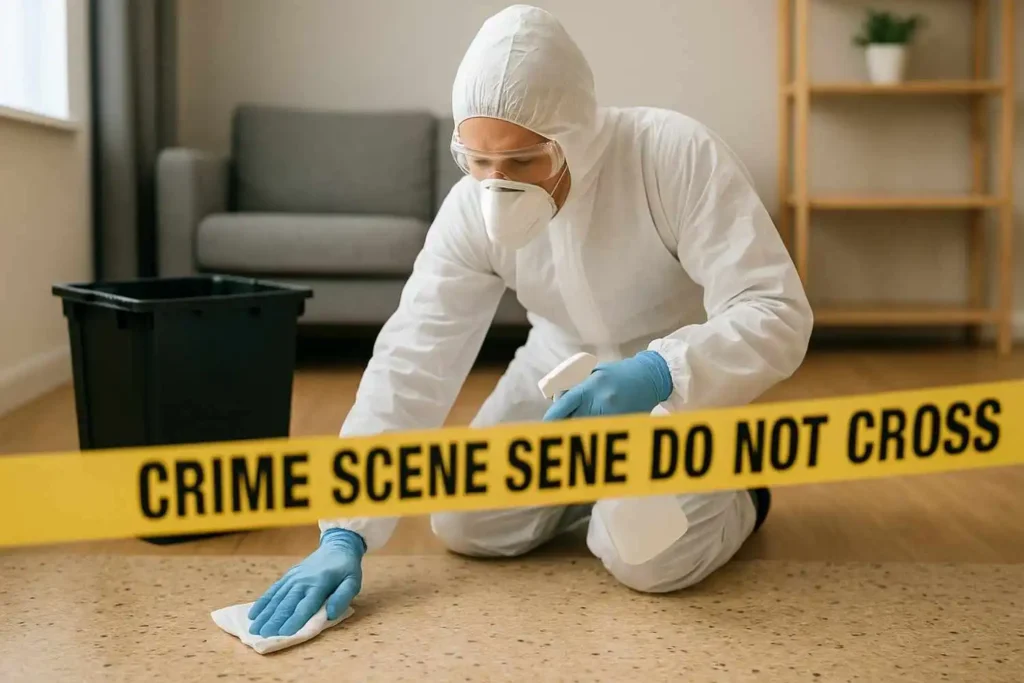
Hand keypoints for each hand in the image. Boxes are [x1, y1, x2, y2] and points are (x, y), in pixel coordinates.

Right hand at [247, 528, 364, 636]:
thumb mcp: (353, 582)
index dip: (294, 620)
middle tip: (261, 635)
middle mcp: (303, 581)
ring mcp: (293, 577)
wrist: (338, 546)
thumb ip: (343, 597)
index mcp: (320, 584)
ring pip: (276, 598)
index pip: (305, 606)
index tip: (283, 634)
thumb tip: (330, 614)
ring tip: (254, 629)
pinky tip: (253, 614)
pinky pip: (273, 590)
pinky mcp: (288, 576)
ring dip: (265, 614)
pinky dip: (263, 602)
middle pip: (286, 604)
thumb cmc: (346, 569)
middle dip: (274, 620)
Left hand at [543, 351, 671, 419]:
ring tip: (573, 429)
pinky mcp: (624, 422)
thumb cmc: (617, 373)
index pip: (567, 403)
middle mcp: (602, 400)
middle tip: (555, 430)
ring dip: (579, 430)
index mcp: (592, 385)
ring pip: (588, 428)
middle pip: (575, 420)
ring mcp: (614, 413)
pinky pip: (603, 431)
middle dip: (565, 426)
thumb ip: (574, 382)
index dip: (554, 416)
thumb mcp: (594, 371)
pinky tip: (591, 431)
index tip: (545, 424)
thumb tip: (555, 397)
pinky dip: (594, 432)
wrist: (650, 376)